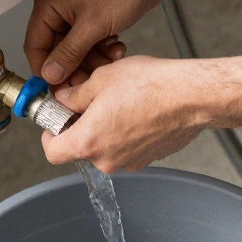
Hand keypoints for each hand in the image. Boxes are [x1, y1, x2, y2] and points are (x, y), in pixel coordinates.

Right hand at [25, 0, 172, 88]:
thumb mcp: (92, 27)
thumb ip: (68, 54)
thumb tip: (50, 74)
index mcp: (48, 3)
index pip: (35, 45)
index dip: (46, 69)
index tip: (57, 89)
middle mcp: (58, 7)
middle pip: (57, 50)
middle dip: (75, 66)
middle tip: (90, 81)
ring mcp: (75, 12)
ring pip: (76, 50)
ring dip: (93, 59)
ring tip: (110, 59)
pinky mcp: (92, 17)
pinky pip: (90, 43)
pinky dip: (102, 50)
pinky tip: (116, 47)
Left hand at [41, 55, 207, 171]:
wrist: (191, 96)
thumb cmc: (151, 86)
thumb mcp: (101, 79)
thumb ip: (75, 95)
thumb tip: (65, 99)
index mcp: (89, 141)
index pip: (52, 152)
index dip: (50, 135)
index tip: (56, 121)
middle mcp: (107, 159)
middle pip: (81, 149)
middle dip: (82, 127)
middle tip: (91, 103)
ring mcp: (129, 162)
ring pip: (106, 148)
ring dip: (106, 129)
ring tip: (120, 102)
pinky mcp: (148, 159)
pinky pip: (127, 148)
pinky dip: (127, 133)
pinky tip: (138, 110)